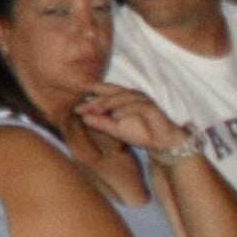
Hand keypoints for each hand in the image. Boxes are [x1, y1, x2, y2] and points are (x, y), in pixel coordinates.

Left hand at [73, 87, 191, 155]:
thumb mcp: (115, 129)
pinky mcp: (152, 109)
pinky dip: (127, 110)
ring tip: (97, 111)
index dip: (90, 94)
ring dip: (109, 103)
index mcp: (123, 97)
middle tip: (81, 108)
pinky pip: (138, 106)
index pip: (105, 92)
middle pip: (112, 92)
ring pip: (124, 97)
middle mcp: (133, 95)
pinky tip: (117, 116)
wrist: (162, 144)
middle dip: (96, 99)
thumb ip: (101, 122)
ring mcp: (143, 101)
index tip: (75, 101)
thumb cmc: (139, 133)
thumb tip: (83, 117)